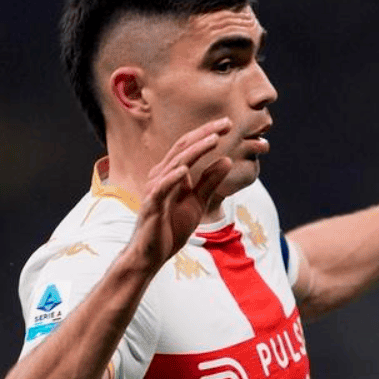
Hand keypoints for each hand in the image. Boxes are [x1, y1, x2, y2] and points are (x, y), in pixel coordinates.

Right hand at [128, 118, 233, 269]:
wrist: (151, 255)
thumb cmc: (171, 227)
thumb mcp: (197, 201)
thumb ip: (210, 181)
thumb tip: (227, 160)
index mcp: (171, 173)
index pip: (189, 147)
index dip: (207, 134)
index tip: (228, 123)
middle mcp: (160, 176)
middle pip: (183, 148)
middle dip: (205, 134)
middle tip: (226, 123)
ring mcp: (155, 190)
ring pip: (174, 164)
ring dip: (195, 151)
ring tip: (213, 140)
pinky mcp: (151, 207)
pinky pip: (161, 189)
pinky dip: (172, 178)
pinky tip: (185, 169)